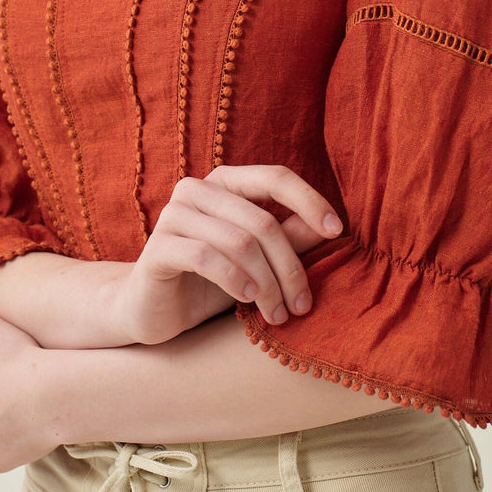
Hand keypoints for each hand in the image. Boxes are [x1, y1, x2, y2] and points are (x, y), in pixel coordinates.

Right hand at [115, 164, 343, 345]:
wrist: (154, 311)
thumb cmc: (212, 281)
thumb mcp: (259, 261)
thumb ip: (289, 239)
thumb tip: (332, 226)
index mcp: (225, 182)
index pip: (275, 177)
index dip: (309, 201)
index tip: (337, 231)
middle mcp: (196, 189)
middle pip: (262, 221)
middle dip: (289, 267)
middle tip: (302, 305)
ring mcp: (173, 215)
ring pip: (240, 242)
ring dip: (268, 283)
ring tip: (278, 314)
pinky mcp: (157, 247)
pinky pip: (207, 258)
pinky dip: (236, 281)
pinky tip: (248, 301)